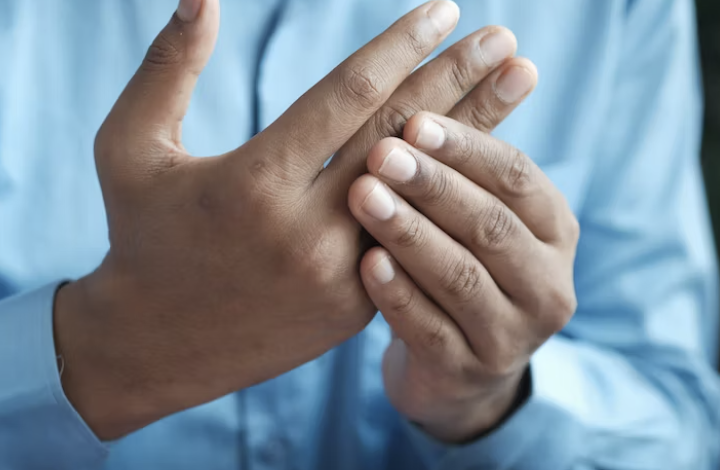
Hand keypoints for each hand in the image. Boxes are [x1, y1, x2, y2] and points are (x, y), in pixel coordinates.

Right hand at [54, 0, 521, 438]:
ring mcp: (338, 274)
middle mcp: (304, 230)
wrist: (155, 343)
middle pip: (401, 137)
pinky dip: (449, 193)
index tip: (444, 9)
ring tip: (519, 82)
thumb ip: (167, 67)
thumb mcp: (127, 147)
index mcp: (252, 182)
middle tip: (505, 38)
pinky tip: (482, 158)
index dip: (401, 46)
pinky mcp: (354, 305)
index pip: (347, 96)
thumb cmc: (140, 236)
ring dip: (478, 133)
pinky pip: (414, 236)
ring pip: (422, 190)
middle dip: (458, 79)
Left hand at [349, 64, 579, 441]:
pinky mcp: (467, 373)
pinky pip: (430, 331)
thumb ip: (472, 164)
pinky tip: (365, 262)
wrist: (459, 366)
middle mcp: (548, 285)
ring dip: (411, 232)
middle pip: (491, 226)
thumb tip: (490, 62)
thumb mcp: (480, 217)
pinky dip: (398, 293)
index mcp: (556, 232)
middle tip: (381, 153)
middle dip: (434, 186)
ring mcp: (511, 337)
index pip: (518, 178)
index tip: (415, 118)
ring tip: (364, 196)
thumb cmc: (464, 266)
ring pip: (461, 278)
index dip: (467, 147)